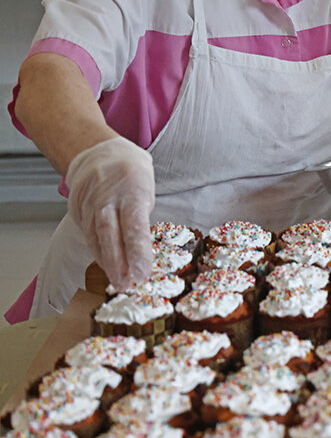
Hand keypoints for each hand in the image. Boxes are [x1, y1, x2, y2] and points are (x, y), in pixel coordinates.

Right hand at [64, 136, 154, 289]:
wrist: (99, 152)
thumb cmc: (132, 173)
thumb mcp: (146, 189)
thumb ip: (140, 216)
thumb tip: (139, 248)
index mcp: (132, 191)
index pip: (134, 227)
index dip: (137, 252)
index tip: (142, 272)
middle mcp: (107, 198)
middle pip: (110, 235)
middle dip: (118, 263)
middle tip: (126, 284)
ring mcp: (89, 203)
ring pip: (95, 237)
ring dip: (106, 262)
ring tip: (117, 280)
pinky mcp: (77, 208)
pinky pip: (88, 233)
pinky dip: (97, 250)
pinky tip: (105, 263)